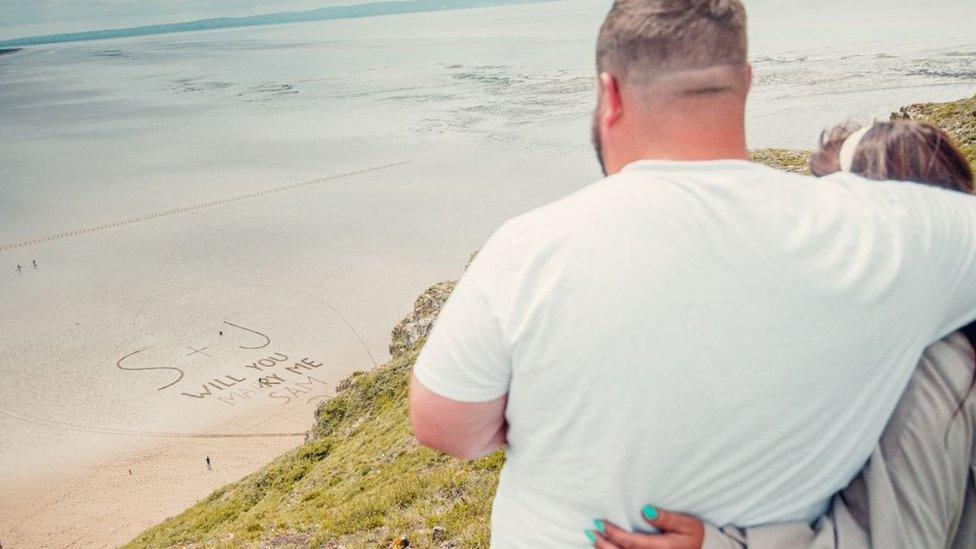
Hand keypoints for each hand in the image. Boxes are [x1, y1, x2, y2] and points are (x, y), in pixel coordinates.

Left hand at [586, 505, 704, 548]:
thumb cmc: (695, 534)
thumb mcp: (686, 523)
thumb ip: (666, 518)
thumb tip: (646, 510)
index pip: (631, 543)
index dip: (614, 534)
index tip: (600, 523)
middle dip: (604, 545)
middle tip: (591, 532)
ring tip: (594, 540)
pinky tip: (606, 548)